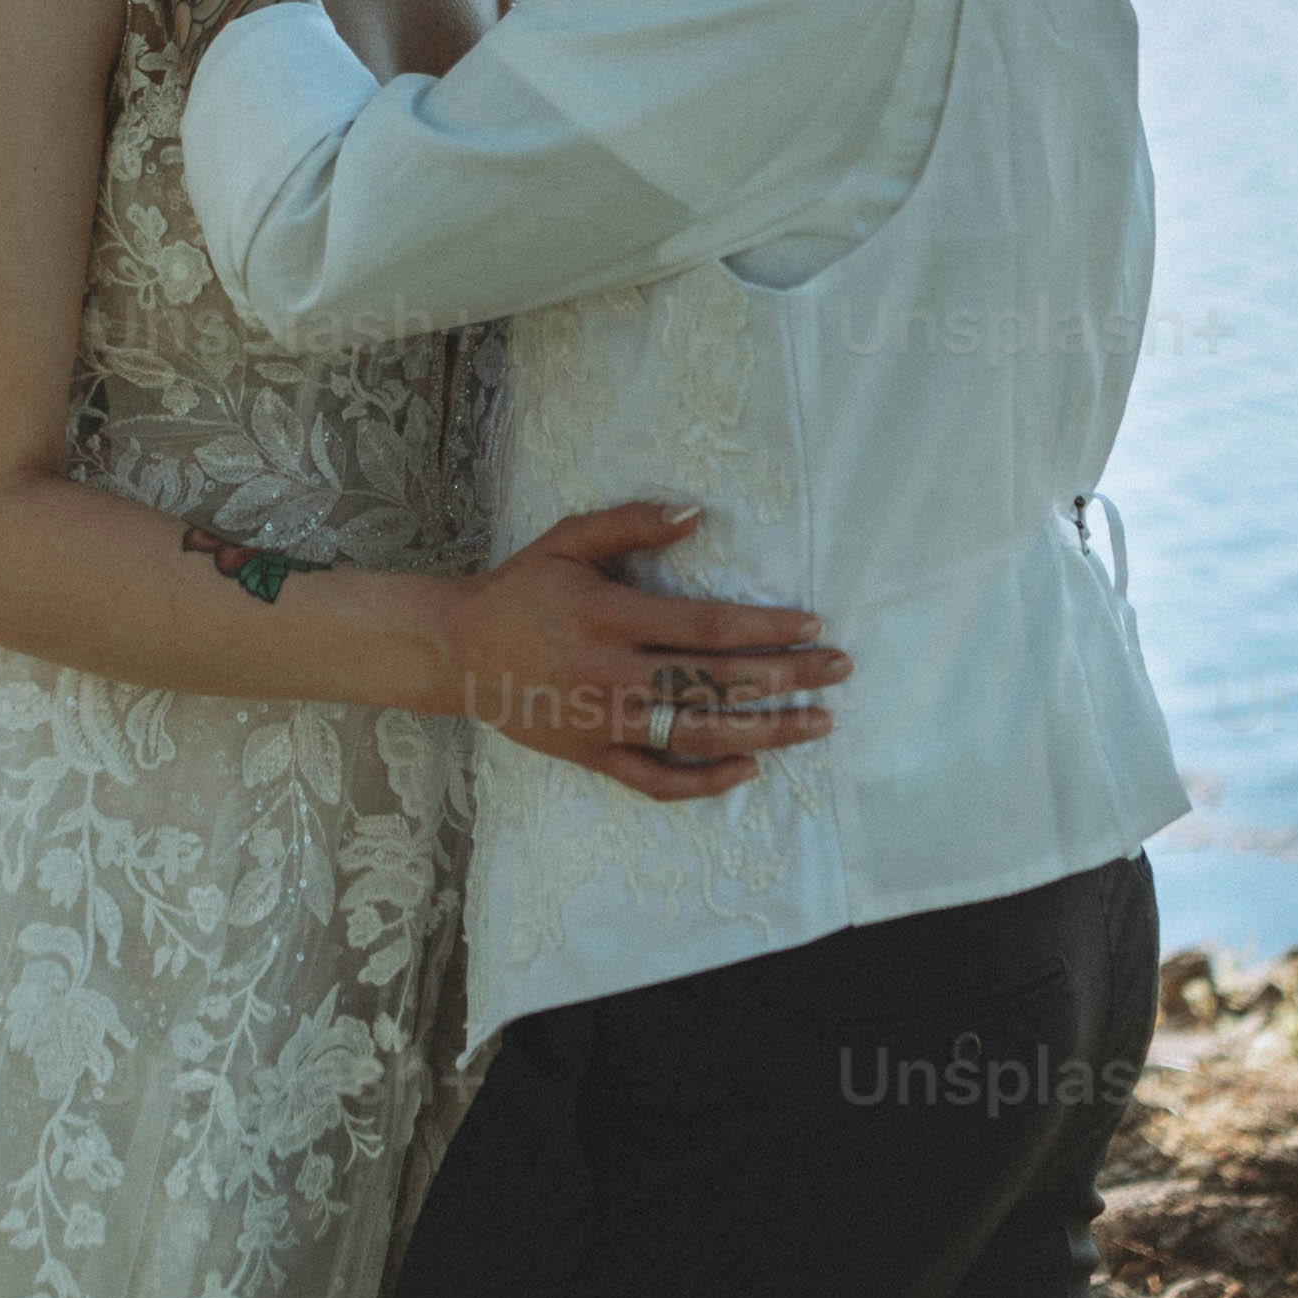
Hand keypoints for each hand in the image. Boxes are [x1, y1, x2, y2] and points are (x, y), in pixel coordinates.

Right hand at [447, 502, 849, 803]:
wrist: (457, 651)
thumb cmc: (521, 588)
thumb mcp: (568, 540)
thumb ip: (631, 523)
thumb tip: (697, 514)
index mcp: (612, 617)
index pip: (706, 628)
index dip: (764, 630)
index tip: (812, 625)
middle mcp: (613, 675)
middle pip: (716, 683)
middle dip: (787, 677)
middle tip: (839, 669)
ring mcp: (605, 722)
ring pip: (699, 736)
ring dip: (767, 731)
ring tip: (817, 724)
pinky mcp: (593, 756)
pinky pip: (657, 780)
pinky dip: (705, 782)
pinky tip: (750, 768)